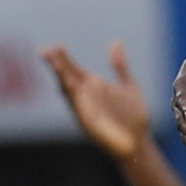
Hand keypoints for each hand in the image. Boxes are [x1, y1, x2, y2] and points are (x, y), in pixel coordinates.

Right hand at [42, 41, 150, 160]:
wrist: (139, 142)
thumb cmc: (134, 117)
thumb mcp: (129, 86)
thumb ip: (120, 66)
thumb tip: (114, 43)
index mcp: (93, 86)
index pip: (73, 69)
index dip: (63, 58)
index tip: (56, 45)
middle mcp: (85, 96)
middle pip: (66, 77)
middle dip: (57, 65)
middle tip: (47, 50)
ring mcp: (85, 108)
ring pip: (68, 90)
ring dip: (60, 78)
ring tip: (54, 63)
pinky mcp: (88, 121)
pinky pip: (77, 107)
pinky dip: (71, 96)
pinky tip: (67, 85)